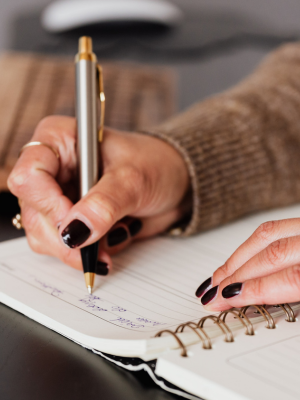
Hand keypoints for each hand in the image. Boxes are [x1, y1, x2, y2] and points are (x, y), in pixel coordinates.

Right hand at [8, 116, 189, 270]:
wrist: (175, 182)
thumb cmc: (156, 164)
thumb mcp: (134, 179)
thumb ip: (104, 204)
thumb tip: (75, 232)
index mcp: (60, 140)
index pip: (30, 175)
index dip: (49, 204)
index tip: (77, 225)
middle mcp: (54, 169)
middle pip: (34, 212)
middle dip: (65, 238)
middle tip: (95, 248)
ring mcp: (60, 197)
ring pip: (44, 235)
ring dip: (78, 249)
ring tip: (112, 239)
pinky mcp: (72, 220)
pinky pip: (64, 247)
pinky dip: (88, 252)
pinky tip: (112, 238)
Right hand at [195, 219, 299, 310]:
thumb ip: (296, 292)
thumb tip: (253, 303)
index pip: (293, 276)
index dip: (256, 289)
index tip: (228, 299)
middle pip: (274, 252)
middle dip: (237, 274)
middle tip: (213, 294)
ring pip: (268, 233)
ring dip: (237, 257)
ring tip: (217, 277)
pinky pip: (276, 226)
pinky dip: (251, 243)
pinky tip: (240, 257)